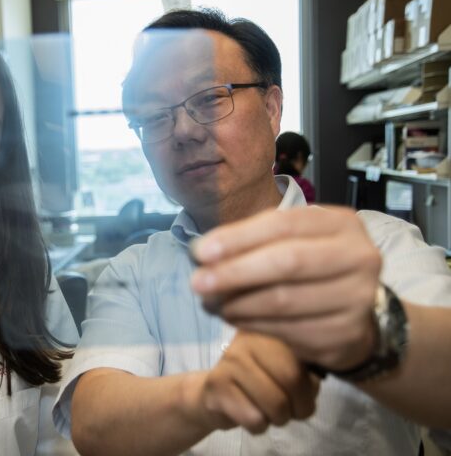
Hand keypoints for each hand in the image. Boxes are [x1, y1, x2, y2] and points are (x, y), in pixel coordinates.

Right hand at [187, 331, 319, 433]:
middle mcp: (247, 338)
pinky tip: (249, 414)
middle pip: (291, 379)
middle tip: (294, 411)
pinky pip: (255, 419)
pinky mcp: (216, 385)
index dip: (311, 386)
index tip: (306, 395)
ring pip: (275, 404)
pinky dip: (259, 426)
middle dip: (300, 407)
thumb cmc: (258, 381)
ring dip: (279, 419)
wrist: (214, 394)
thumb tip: (312, 382)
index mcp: (269, 329)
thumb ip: (305, 370)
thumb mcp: (287, 368)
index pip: (305, 357)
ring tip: (269, 411)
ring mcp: (229, 360)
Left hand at [190, 206, 380, 370]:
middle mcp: (359, 256)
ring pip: (284, 300)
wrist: (352, 313)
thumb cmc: (309, 267)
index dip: (239, 237)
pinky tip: (234, 319)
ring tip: (212, 303)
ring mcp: (358, 297)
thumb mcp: (287, 242)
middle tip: (197, 282)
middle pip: (287, 261)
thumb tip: (202, 255)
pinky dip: (253, 325)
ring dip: (238, 303)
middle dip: (235, 272)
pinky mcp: (347, 333)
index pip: (283, 224)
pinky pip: (288, 329)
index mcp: (341, 223)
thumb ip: (251, 243)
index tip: (200, 252)